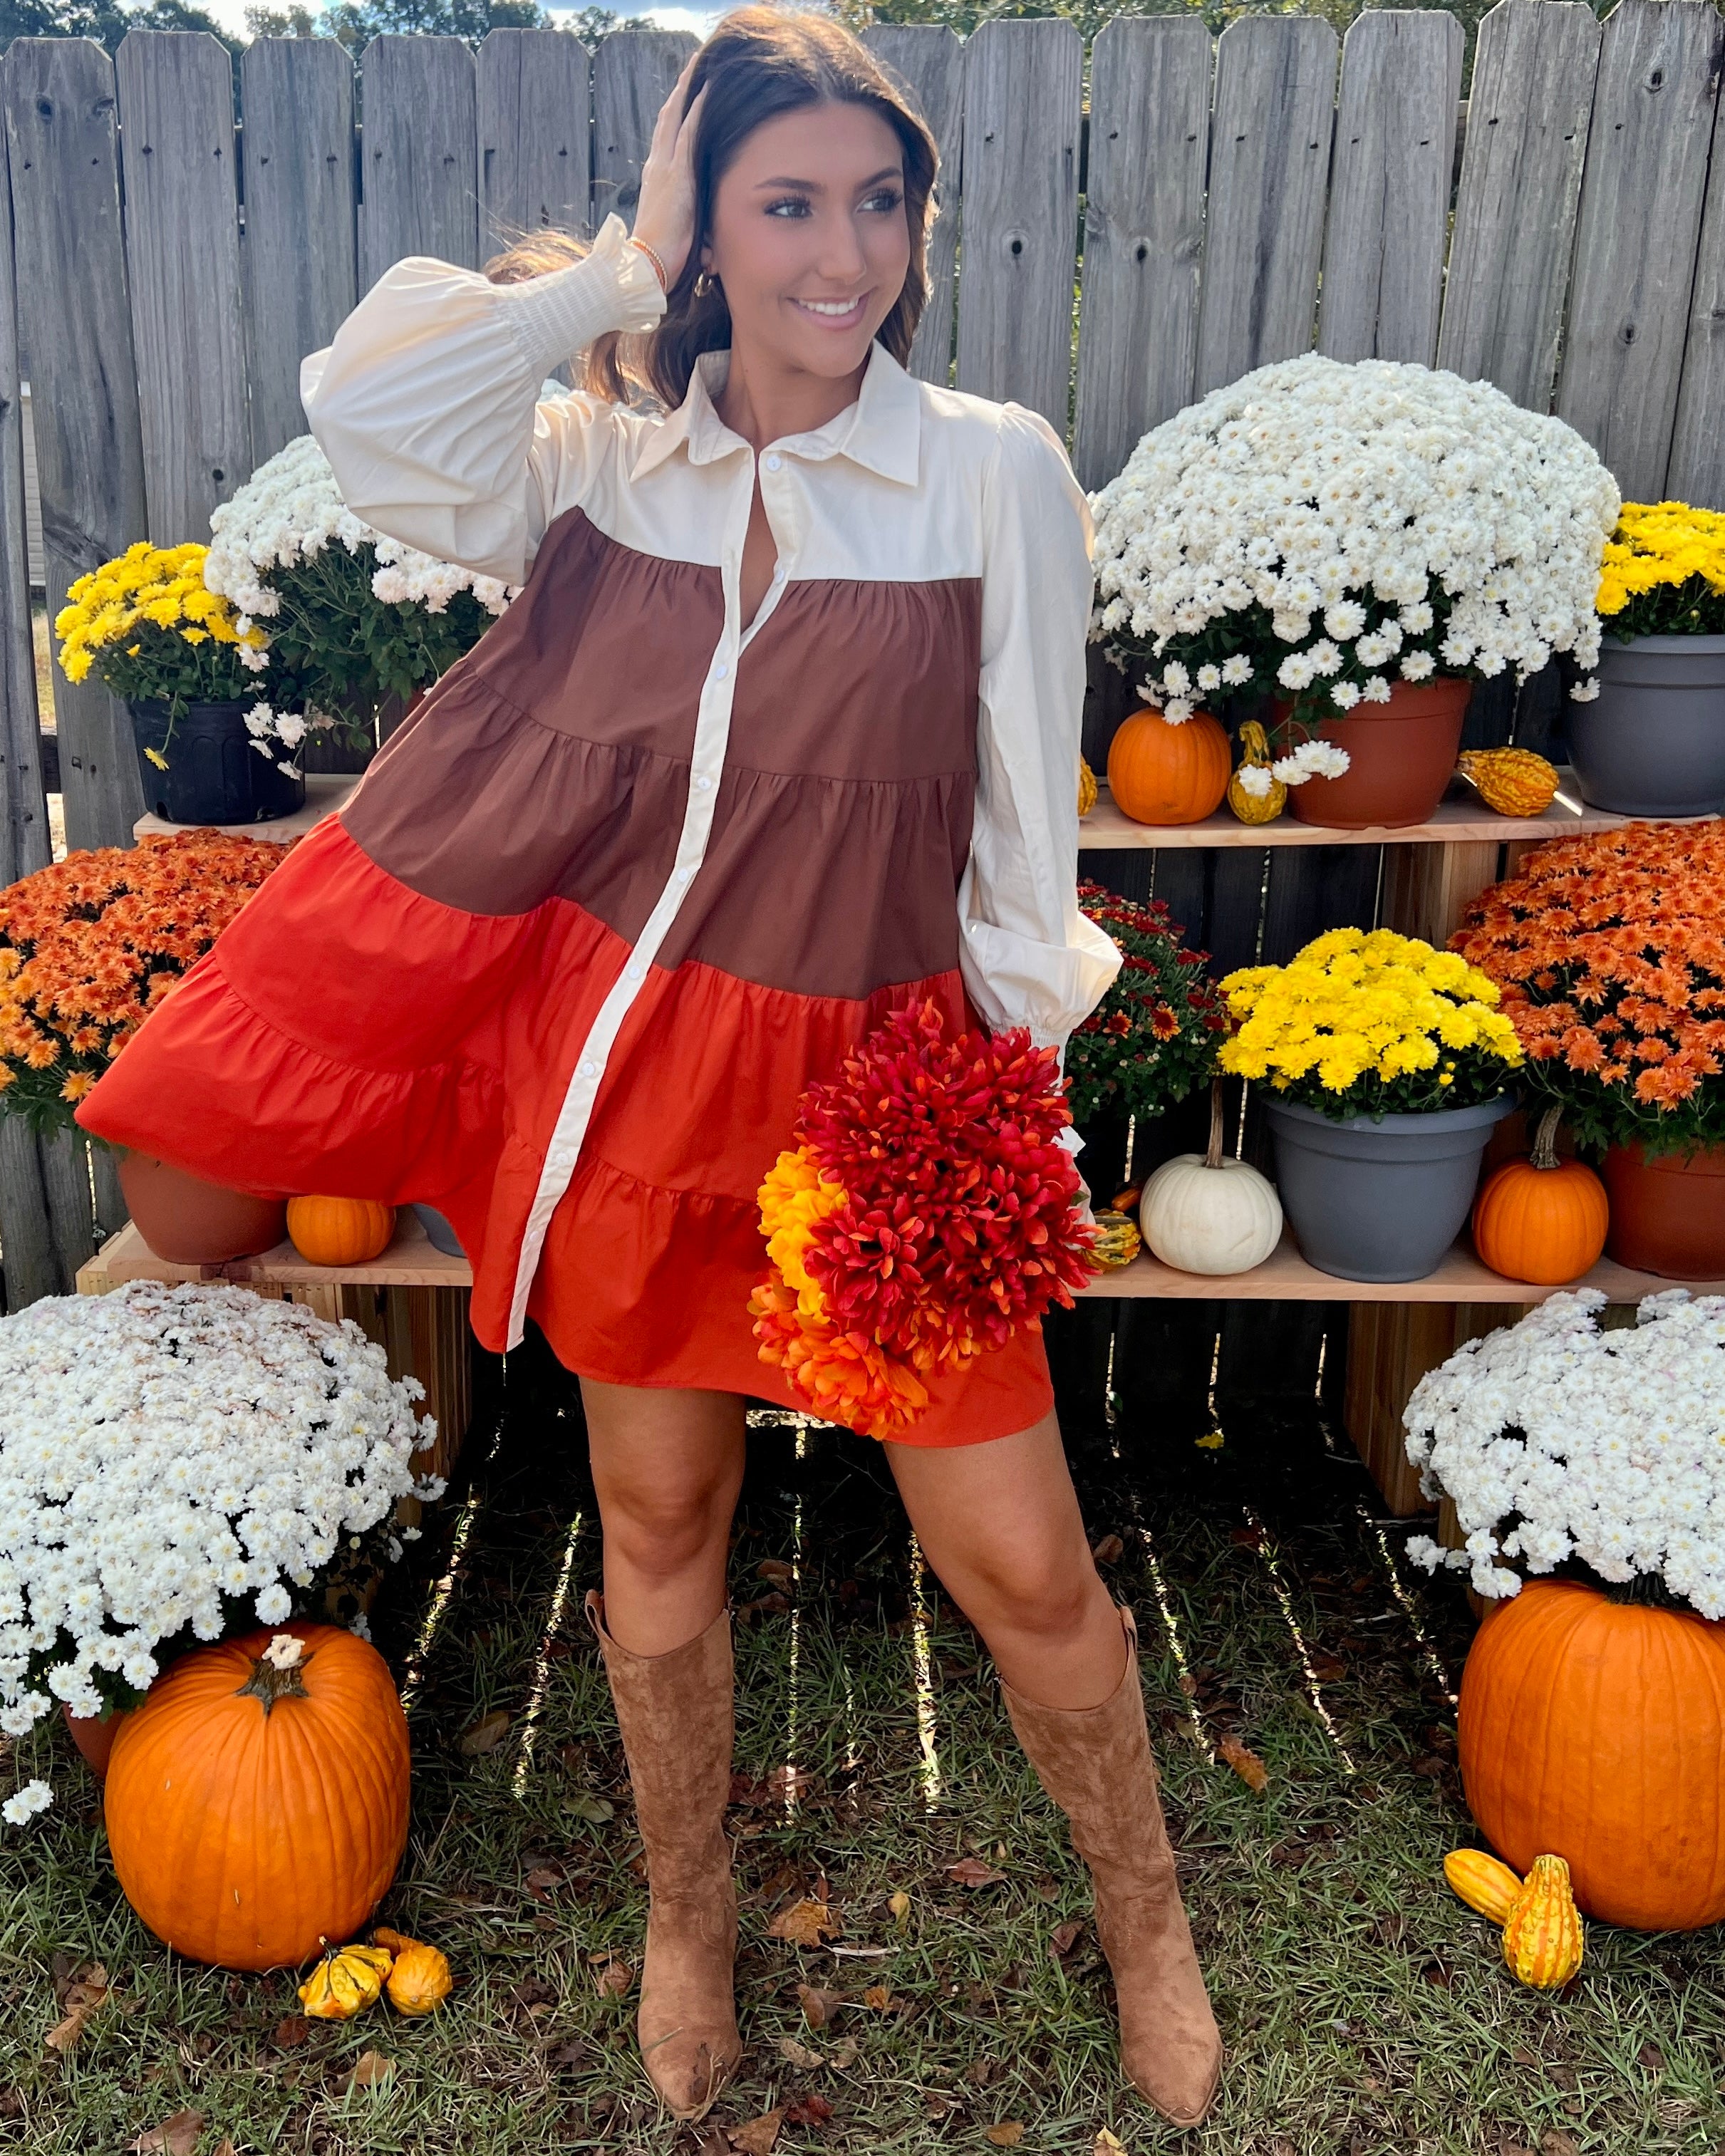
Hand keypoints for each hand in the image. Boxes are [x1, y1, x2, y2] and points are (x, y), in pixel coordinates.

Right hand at [632, 50, 705, 290]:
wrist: (646, 266)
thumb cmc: (660, 259)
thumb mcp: (677, 233)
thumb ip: (689, 223)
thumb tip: (707, 246)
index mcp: (657, 178)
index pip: (667, 137)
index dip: (676, 113)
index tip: (686, 92)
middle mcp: (658, 167)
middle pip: (669, 118)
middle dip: (681, 91)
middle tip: (694, 66)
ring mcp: (666, 168)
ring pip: (677, 117)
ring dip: (689, 89)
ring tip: (701, 64)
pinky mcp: (676, 174)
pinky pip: (688, 133)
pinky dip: (697, 110)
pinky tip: (708, 88)